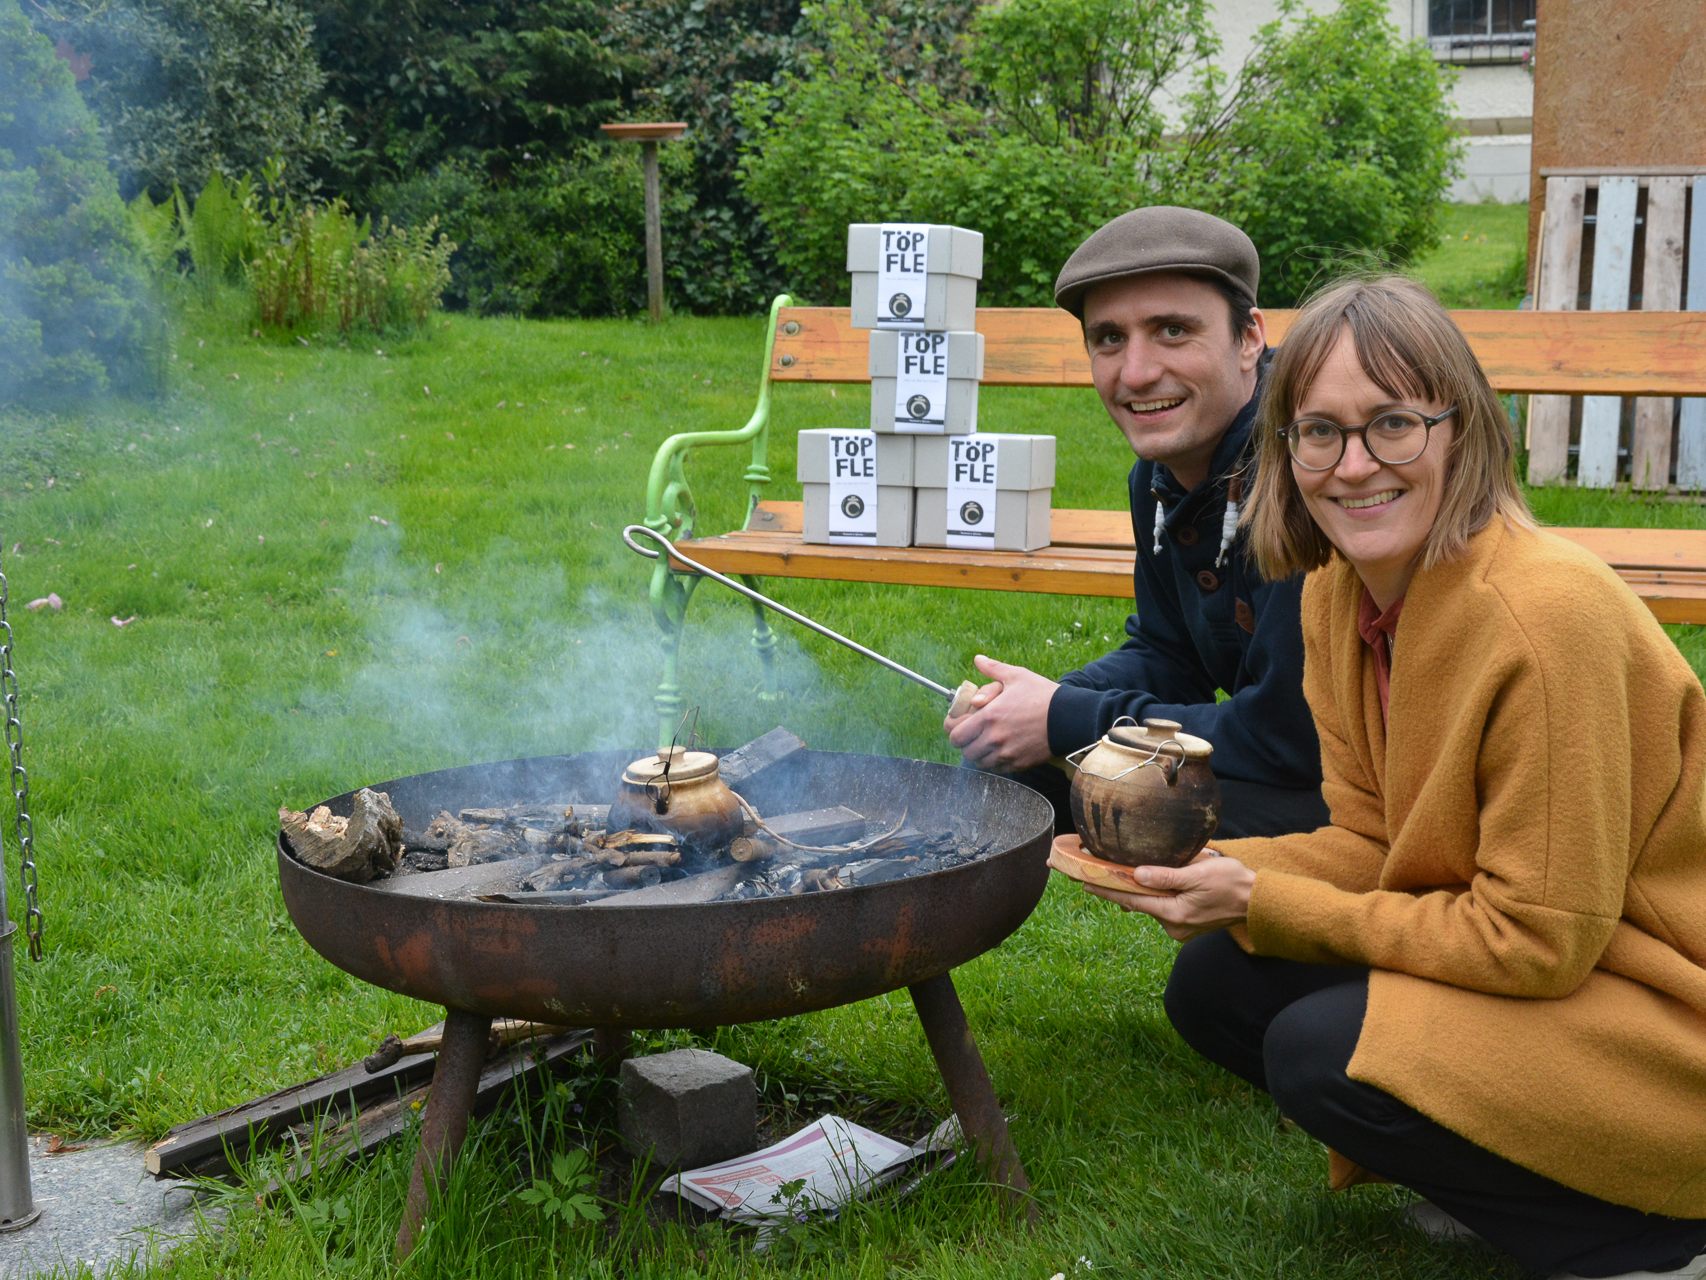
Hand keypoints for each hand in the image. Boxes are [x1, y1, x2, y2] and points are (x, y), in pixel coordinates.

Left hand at [944, 654, 1058, 770]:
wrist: (1070, 717)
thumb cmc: (1043, 695)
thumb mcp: (1017, 676)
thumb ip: (993, 669)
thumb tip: (978, 659)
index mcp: (988, 716)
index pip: (955, 735)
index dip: (953, 730)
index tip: (958, 725)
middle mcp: (994, 738)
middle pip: (965, 751)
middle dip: (966, 742)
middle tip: (972, 734)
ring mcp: (1007, 753)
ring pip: (979, 762)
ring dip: (979, 753)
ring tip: (986, 742)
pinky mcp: (1019, 764)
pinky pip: (997, 769)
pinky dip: (995, 762)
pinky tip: (1001, 749)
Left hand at [1084, 851, 1254, 941]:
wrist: (1258, 901)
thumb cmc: (1232, 883)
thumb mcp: (1198, 874)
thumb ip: (1166, 876)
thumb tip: (1137, 875)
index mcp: (1174, 914)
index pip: (1132, 900)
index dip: (1107, 890)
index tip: (1083, 883)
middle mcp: (1173, 925)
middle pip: (1138, 903)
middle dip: (1117, 888)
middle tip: (1091, 874)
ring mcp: (1180, 926)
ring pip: (1152, 903)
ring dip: (1138, 889)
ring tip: (1118, 873)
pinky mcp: (1187, 922)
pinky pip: (1164, 905)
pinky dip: (1155, 894)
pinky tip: (1148, 881)